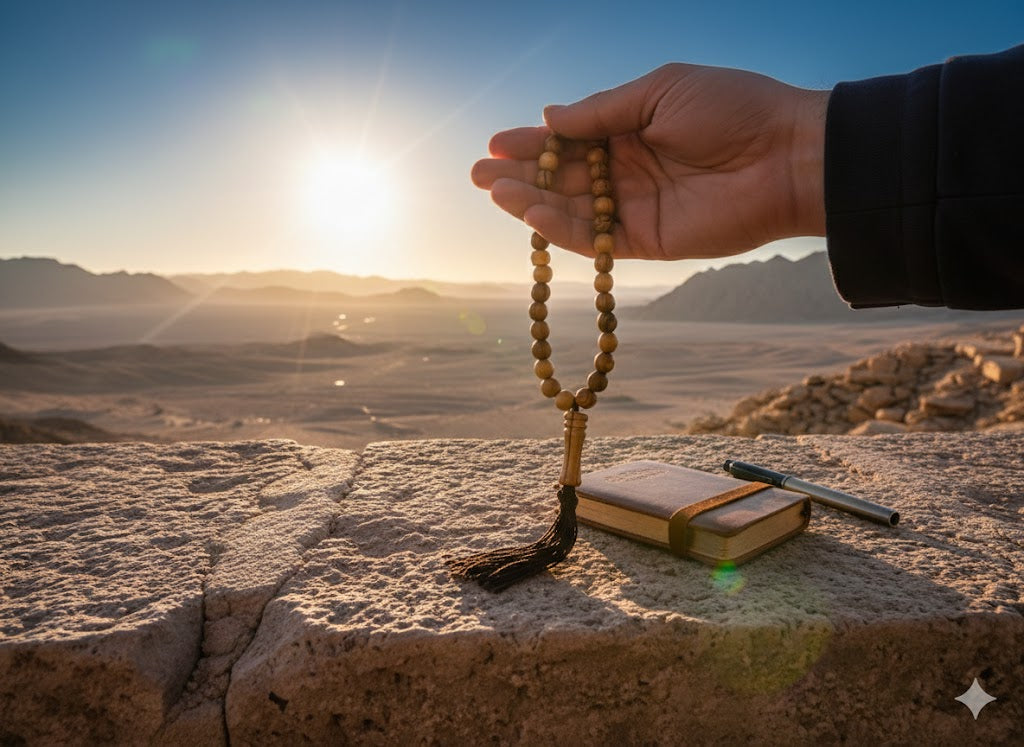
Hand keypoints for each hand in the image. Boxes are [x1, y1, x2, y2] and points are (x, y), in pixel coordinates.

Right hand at [471, 63, 827, 259]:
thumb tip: (549, 117)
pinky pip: (595, 238)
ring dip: (529, 202)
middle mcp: (628, 170)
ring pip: (571, 209)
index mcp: (631, 129)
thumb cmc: (731, 108)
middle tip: (476, 173)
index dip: (532, 141)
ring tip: (493, 192)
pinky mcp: (647, 241)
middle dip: (519, 175)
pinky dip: (562, 229)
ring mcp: (635, 207)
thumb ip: (602, 111)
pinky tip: (531, 214)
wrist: (787, 154)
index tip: (494, 143)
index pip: (570, 139)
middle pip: (562, 177)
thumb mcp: (659, 92)